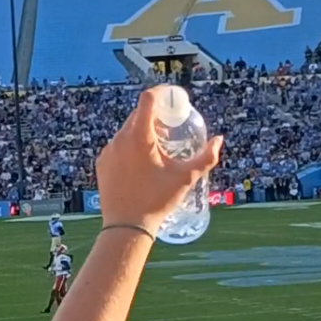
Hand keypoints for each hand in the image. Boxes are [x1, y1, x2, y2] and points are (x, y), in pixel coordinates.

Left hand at [95, 91, 222, 234]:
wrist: (127, 226)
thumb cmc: (157, 200)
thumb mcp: (186, 178)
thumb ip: (206, 157)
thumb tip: (219, 140)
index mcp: (139, 137)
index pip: (147, 100)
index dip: (161, 93)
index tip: (173, 99)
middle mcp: (120, 139)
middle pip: (138, 114)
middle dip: (155, 116)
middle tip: (170, 128)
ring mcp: (108, 151)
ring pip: (127, 131)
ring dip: (143, 133)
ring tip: (158, 149)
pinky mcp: (102, 164)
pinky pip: (118, 146)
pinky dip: (130, 147)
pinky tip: (141, 163)